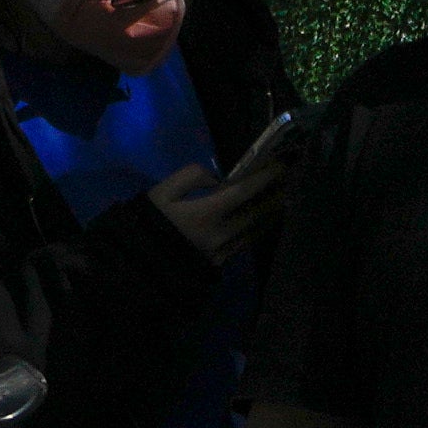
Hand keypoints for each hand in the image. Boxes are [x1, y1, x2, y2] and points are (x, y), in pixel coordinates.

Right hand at [151, 136, 299, 260]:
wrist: (136, 261)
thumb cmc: (148, 221)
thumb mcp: (162, 191)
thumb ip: (191, 177)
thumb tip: (218, 179)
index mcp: (206, 213)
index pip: (245, 191)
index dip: (266, 177)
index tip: (282, 164)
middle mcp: (221, 233)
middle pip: (258, 212)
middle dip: (276, 195)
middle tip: (291, 180)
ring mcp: (223, 251)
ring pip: (256, 229)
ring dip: (271, 212)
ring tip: (283, 197)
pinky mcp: (220, 263)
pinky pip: (246, 242)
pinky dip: (258, 228)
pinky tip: (263, 220)